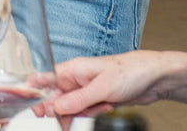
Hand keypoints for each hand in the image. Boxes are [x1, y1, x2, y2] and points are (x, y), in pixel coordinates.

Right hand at [42, 52, 173, 118]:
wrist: (154, 79)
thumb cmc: (128, 72)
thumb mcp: (102, 88)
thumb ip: (78, 99)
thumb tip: (56, 107)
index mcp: (72, 69)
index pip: (44, 78)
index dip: (34, 92)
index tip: (33, 108)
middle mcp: (75, 79)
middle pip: (54, 97)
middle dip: (58, 110)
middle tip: (65, 118)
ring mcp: (85, 90)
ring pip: (69, 107)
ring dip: (78, 114)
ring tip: (96, 109)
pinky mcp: (96, 100)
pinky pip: (83, 111)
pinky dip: (89, 115)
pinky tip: (103, 109)